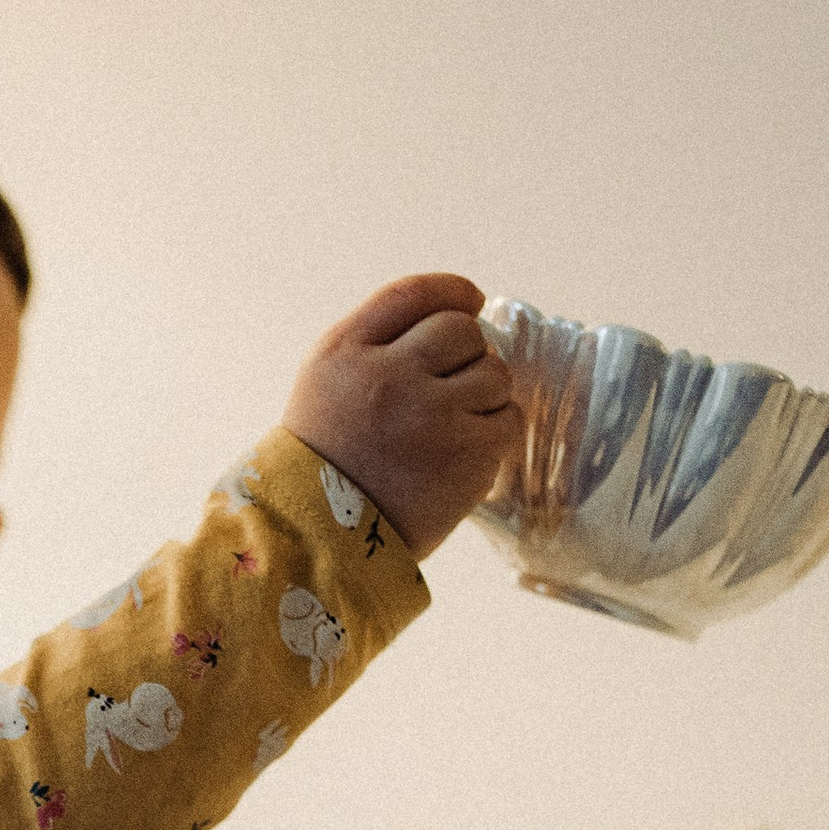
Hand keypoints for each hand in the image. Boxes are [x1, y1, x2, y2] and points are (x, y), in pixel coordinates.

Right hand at [281, 275, 515, 560]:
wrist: (319, 538)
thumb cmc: (327, 457)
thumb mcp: (327, 380)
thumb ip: (380, 341)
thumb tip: (463, 311)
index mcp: (346, 352)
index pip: (414, 295)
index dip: (452, 291)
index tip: (471, 300)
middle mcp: (389, 375)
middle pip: (461, 330)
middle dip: (466, 352)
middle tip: (449, 387)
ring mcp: (431, 415)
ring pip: (495, 372)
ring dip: (484, 392)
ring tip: (452, 424)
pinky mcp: (467, 455)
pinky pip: (509, 419)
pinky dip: (495, 431)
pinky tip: (464, 450)